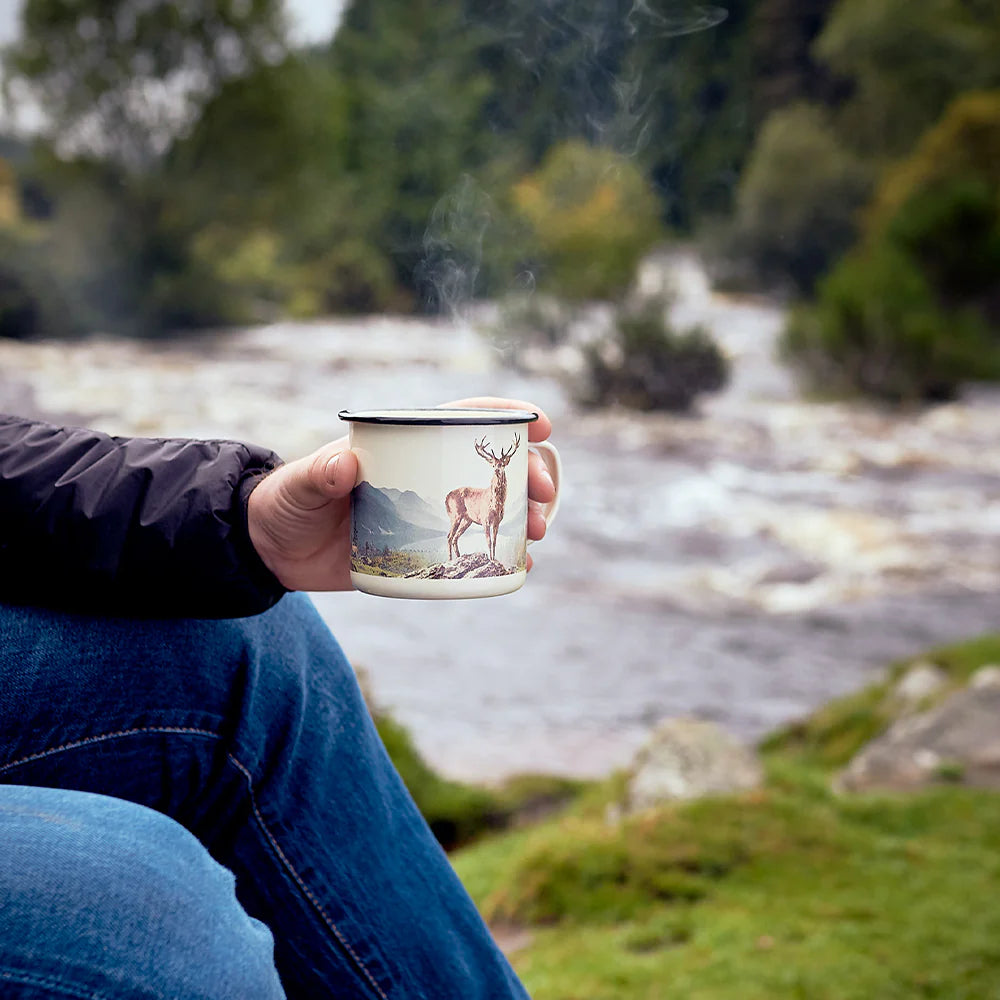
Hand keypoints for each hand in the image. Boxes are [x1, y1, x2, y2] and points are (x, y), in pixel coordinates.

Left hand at [247, 397, 556, 591]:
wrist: (274, 551)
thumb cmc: (286, 502)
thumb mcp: (299, 486)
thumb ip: (317, 475)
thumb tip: (346, 466)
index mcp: (400, 444)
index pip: (459, 419)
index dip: (503, 416)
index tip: (539, 423)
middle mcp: (423, 474)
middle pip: (489, 467)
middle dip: (529, 475)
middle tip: (544, 495)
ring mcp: (428, 513)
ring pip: (492, 507)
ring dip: (524, 515)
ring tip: (538, 533)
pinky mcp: (423, 550)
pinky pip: (473, 550)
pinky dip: (502, 555)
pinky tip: (522, 565)